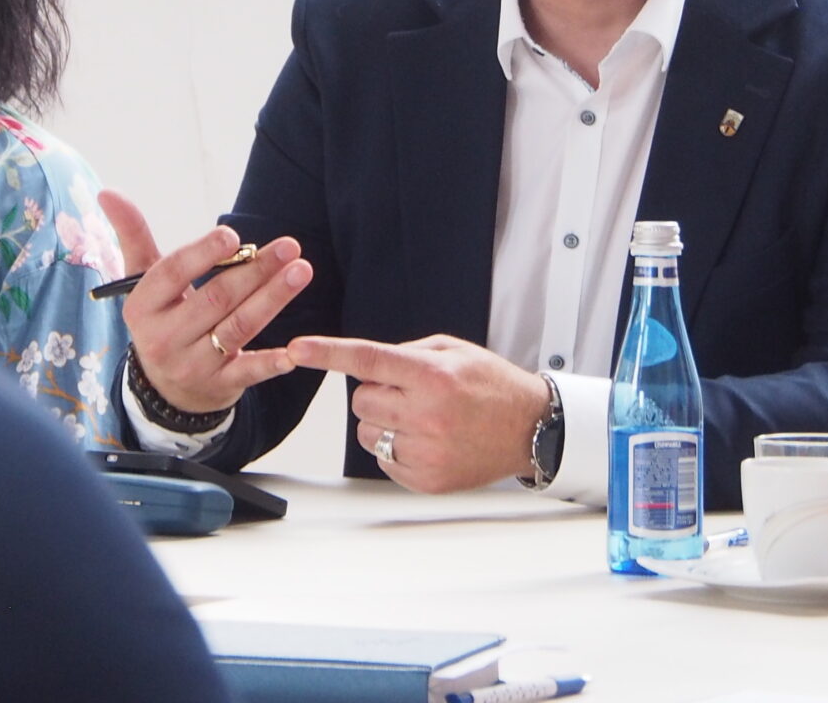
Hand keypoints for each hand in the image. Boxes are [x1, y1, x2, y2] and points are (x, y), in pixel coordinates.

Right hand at [100, 189, 312, 416]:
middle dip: (255, 271)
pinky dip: (271, 363)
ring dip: (273, 298)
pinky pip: (247, 372)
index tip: (234, 236)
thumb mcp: (142, 282)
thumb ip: (133, 236)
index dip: (202, 254)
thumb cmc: (161, 318)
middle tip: (289, 246)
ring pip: (238, 327)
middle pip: (215, 299)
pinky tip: (294, 352)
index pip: (171, 274)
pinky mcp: (220, 386)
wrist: (164, 389)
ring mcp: (192, 365)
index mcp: (141, 308)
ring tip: (301, 271)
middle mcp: (163, 339)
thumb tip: (107, 192)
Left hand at [287, 334, 548, 493]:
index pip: (368, 360)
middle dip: (376, 393)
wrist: (529, 428)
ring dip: (383, 422)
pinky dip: (396, 448)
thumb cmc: (492, 386)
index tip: (297, 349)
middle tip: (408, 392)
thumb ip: (407, 353)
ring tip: (422, 418)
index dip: (327, 353)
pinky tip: (429, 440)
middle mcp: (426, 414)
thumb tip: (367, 365)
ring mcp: (426, 451)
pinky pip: (383, 459)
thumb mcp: (454, 351)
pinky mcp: (425, 479)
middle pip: (361, 400)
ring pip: (366, 432)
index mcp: (432, 376)